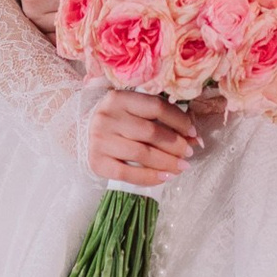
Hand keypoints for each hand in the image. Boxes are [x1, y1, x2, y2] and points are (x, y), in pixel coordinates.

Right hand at [87, 88, 209, 186]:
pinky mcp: (96, 162)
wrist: (82, 134)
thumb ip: (162, 120)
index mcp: (119, 98)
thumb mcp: (135, 112)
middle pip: (150, 132)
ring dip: (167, 162)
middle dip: (176, 144)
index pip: (156, 107)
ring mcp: (100, 140)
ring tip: (181, 167)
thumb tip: (194, 137)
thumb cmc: (117, 121)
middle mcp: (107, 117)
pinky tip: (165, 177)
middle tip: (190, 152)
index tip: (193, 132)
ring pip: (141, 154)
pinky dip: (149, 177)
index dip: (179, 121)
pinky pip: (127, 173)